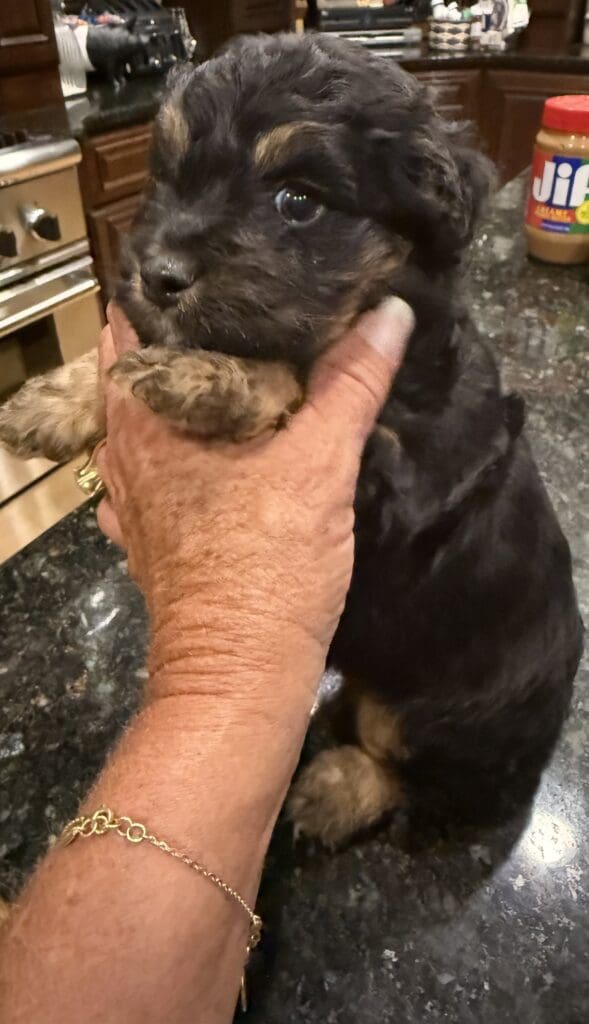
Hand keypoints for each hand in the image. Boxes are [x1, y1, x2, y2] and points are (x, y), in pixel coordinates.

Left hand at [97, 300, 413, 709]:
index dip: (177, 287)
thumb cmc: (265, 566)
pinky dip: (193, 446)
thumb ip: (350, 383)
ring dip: (195, 394)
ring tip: (252, 366)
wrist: (239, 674)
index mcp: (144, 413)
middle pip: (147, 368)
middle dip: (195, 337)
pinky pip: (165, 468)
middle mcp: (123, 447)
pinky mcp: (153, 532)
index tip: (226, 268)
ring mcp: (133, 494)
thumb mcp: (319, 464)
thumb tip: (388, 312)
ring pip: (157, 420)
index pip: (135, 318)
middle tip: (256, 307)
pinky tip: (233, 443)